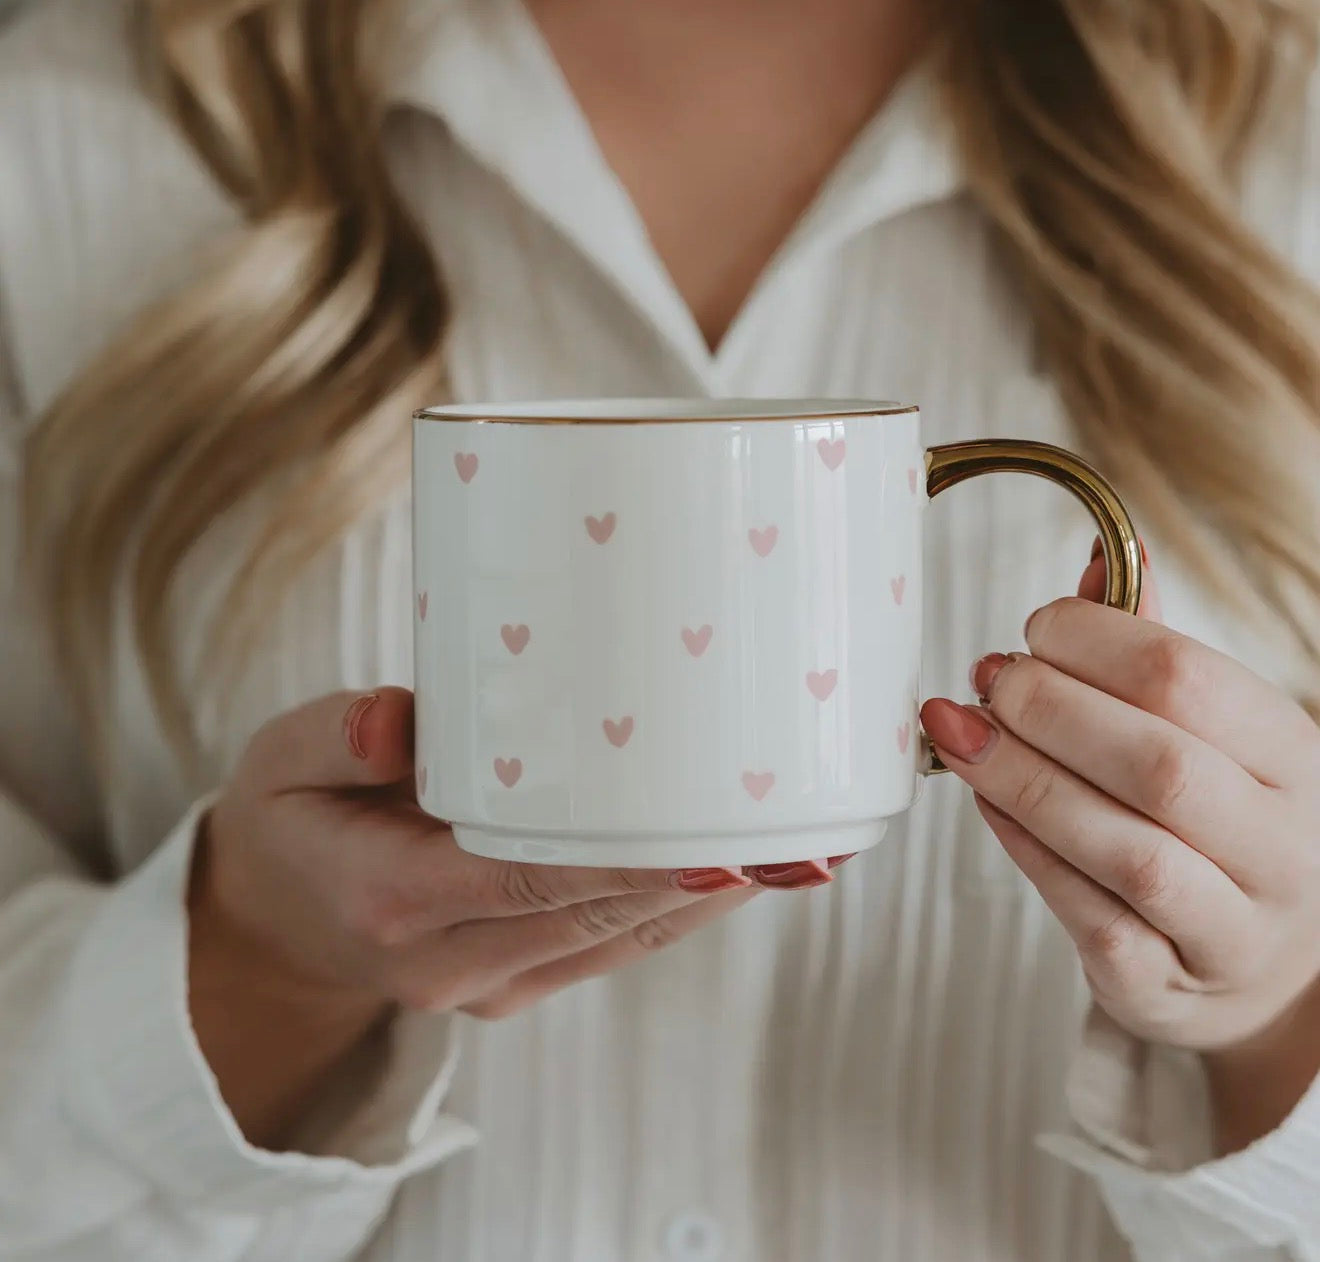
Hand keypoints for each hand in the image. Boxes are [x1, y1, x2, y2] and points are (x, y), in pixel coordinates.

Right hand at [195, 688, 832, 1144]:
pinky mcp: (513, 983)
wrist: (275, 925)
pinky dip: (674, 913)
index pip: (524, 879)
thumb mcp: (274, 765)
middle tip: (786, 826)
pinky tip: (733, 874)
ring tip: (790, 848)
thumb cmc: (286, 825)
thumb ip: (332, 739)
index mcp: (385, 900)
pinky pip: (607, 948)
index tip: (712, 841)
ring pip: (616, 940)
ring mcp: (485, 984)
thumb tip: (399, 721)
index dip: (624, 864)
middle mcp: (445, 960)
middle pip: (592, 914)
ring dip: (703, 899)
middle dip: (694, 876)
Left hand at [921, 546, 1319, 1149]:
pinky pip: (1088, 915)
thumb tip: (1100, 555)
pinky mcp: (1163, 985)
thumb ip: (1155, 651)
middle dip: (1051, 710)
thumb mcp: (1214, 734)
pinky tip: (985, 800)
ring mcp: (1230, 928)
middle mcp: (1280, 848)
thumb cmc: (1218, 826)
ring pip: (1125, 849)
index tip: (1035, 626)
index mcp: (1294, 759)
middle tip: (987, 678)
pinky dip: (1024, 848)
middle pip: (1160, 765)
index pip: (1194, 681)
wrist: (1256, 971)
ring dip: (1023, 778)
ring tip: (959, 731)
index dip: (1097, 640)